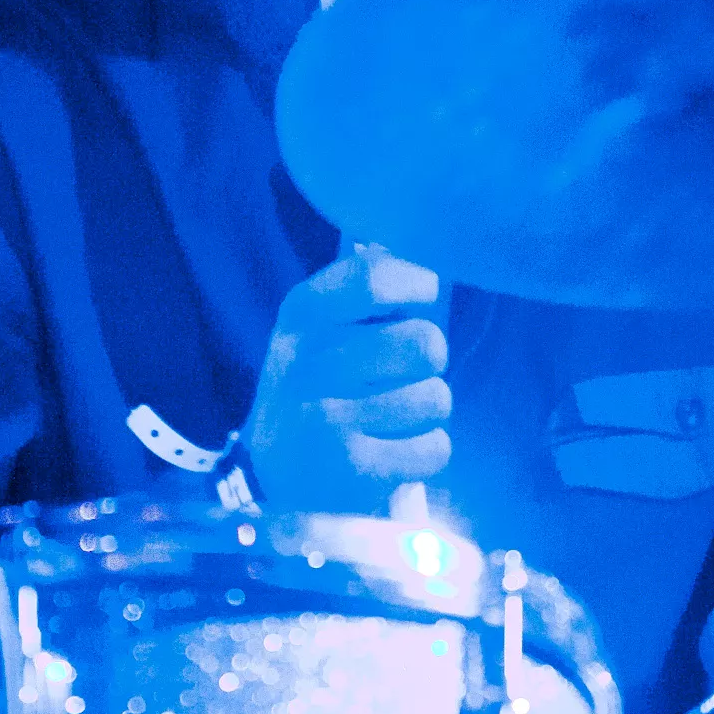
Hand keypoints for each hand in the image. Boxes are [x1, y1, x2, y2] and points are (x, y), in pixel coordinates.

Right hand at [248, 247, 449, 513]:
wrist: (279, 473)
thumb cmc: (323, 382)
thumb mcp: (324, 325)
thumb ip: (370, 284)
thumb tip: (416, 240)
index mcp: (302, 313)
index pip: (371, 277)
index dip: (417, 285)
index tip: (422, 299)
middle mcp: (306, 363)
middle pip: (424, 342)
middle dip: (430, 360)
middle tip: (404, 373)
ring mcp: (323, 420)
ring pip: (435, 397)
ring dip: (428, 409)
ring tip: (396, 415)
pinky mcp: (349, 471)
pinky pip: (435, 448)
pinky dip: (427, 452)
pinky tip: (396, 452)